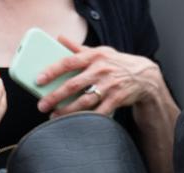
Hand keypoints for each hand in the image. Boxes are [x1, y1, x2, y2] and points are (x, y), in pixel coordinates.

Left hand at [36, 36, 166, 116]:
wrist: (144, 76)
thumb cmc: (117, 64)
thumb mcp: (101, 52)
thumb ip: (79, 48)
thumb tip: (59, 38)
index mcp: (94, 56)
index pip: (68, 62)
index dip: (52, 71)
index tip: (38, 80)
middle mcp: (101, 70)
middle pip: (73, 85)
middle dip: (55, 97)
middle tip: (42, 105)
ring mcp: (109, 86)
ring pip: (84, 102)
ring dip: (67, 111)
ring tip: (54, 117)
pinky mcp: (117, 99)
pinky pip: (99, 112)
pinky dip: (87, 119)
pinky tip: (76, 124)